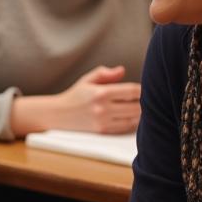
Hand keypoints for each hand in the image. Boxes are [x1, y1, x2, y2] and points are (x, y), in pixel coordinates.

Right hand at [12, 65, 139, 134]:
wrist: (59, 114)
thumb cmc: (75, 96)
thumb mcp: (87, 80)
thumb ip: (105, 73)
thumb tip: (122, 70)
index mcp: (101, 93)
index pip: (132, 91)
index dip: (142, 90)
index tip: (143, 88)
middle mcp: (103, 108)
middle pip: (136, 106)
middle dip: (142, 102)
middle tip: (142, 99)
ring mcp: (104, 121)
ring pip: (134, 119)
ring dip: (139, 113)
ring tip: (137, 107)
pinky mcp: (103, 131)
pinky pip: (126, 127)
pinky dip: (132, 122)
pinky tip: (130, 116)